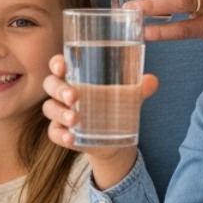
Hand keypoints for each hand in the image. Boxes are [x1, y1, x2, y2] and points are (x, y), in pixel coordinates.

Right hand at [41, 54, 156, 189]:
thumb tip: (152, 81)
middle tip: (74, 96)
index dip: (57, 63)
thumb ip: (139, 89)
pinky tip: (71, 138)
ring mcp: (60, 113)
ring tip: (75, 119)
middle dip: (60, 89)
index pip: (60, 65)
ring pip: (49, 109)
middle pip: (51, 85)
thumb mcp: (128, 97)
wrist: (114, 139)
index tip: (62, 66)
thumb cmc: (114, 106)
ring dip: (60, 113)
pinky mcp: (61, 132)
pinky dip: (61, 135)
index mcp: (76, 77)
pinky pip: (53, 133)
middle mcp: (63, 93)